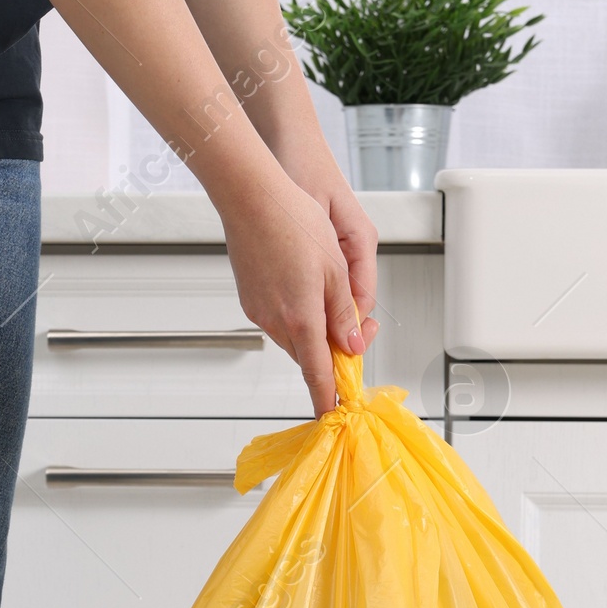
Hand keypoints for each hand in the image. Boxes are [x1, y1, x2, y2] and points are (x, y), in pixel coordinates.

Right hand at [221, 165, 371, 416]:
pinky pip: (277, 318)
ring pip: (292, 335)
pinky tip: (302, 283)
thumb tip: (350, 344)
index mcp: (302, 318)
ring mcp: (258, 310)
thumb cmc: (295, 223)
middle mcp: (276, 321)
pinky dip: (294, 313)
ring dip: (312, 328)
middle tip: (357, 326)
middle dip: (330, 349)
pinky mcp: (249, 297)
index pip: (317, 373)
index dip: (326, 395)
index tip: (331, 410)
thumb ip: (343, 314)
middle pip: (307, 354)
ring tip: (328, 291)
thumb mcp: (336, 269)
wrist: (252, 197)